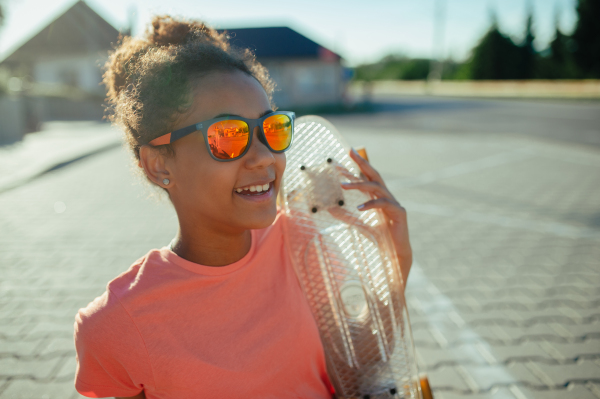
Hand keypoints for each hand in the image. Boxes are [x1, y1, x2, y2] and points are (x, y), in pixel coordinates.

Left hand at [341, 148, 412, 282]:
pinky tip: (359, 208)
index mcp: (378, 197)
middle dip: (362, 162)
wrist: (395, 255)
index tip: (347, 154)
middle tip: (350, 152)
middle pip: (374, 175)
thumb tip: (329, 207)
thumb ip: (345, 215)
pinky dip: (371, 204)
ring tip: (343, 186)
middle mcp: (387, 197)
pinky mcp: (399, 213)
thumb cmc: (379, 239)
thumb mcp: (357, 224)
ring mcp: (394, 203)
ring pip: (377, 187)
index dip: (358, 165)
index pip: (367, 177)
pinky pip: (384, 204)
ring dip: (360, 185)